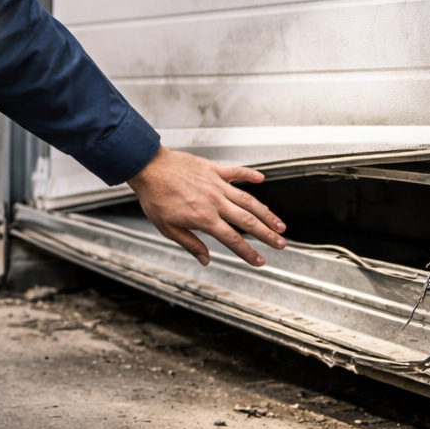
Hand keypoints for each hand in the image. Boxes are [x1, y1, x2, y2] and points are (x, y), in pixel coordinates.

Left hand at [126, 147, 284, 266]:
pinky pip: (236, 172)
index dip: (248, 252)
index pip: (232, 240)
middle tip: (281, 243)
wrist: (148, 168)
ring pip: (248, 199)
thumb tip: (205, 259)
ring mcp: (216, 184)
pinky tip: (261, 179)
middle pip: (247, 221)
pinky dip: (250, 175)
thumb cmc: (155, 196)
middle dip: (267, 234)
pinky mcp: (213, 169)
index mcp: (204, 218)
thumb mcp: (167, 228)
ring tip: (279, 222)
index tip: (260, 260)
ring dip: (266, 212)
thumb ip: (190, 244)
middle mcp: (214, 201)